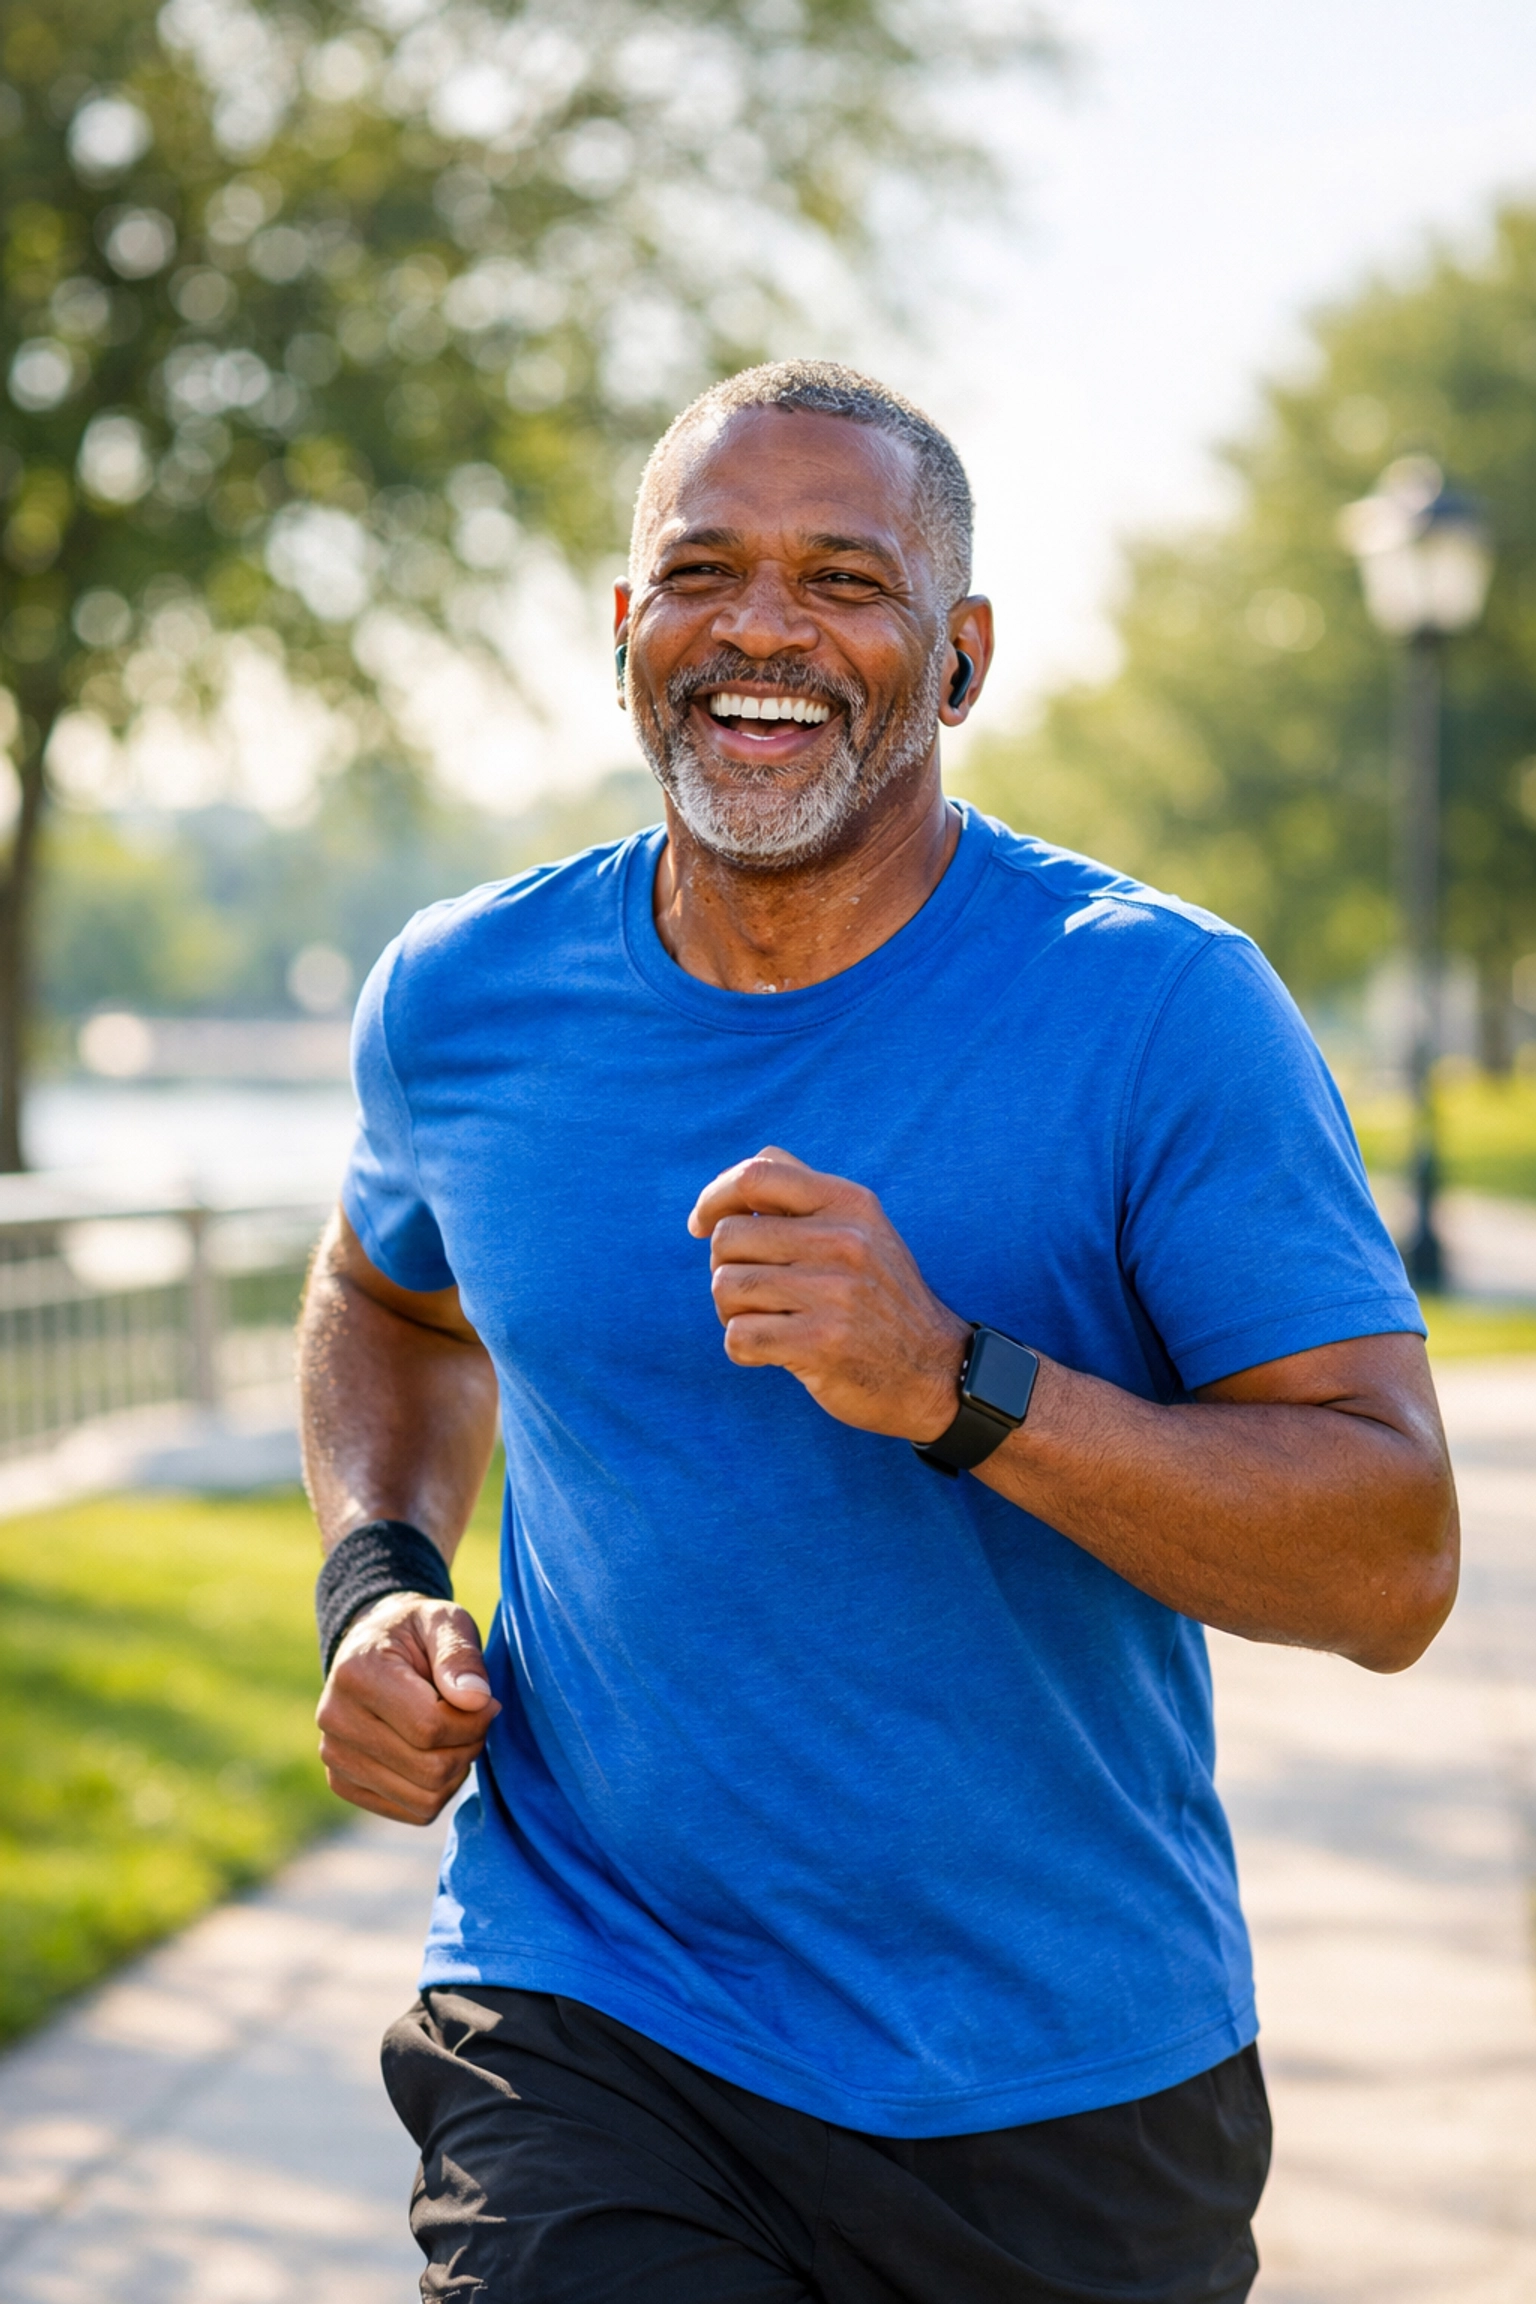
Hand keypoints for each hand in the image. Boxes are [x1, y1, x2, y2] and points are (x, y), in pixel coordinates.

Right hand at [315, 1592, 500, 1825]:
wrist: (373, 1646)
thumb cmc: (416, 1633)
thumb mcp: (444, 1621)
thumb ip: (460, 1655)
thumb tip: (476, 1699)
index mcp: (356, 1674)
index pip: (429, 1726)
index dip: (473, 1721)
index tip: (486, 1700)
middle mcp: (334, 1719)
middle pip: (428, 1769)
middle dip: (468, 1746)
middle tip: (477, 1718)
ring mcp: (334, 1757)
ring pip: (424, 1798)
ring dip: (457, 1771)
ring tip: (457, 1734)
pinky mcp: (343, 1783)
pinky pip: (412, 1812)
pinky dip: (438, 1791)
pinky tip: (436, 1754)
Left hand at [688, 1146, 969, 1440]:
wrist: (936, 1372)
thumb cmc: (879, 1298)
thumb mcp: (861, 1229)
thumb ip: (804, 1196)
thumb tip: (731, 1186)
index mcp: (849, 1204)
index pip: (757, 1175)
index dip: (713, 1197)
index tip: (701, 1225)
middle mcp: (843, 1241)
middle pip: (729, 1237)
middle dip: (726, 1268)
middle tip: (752, 1294)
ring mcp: (834, 1293)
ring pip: (726, 1287)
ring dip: (732, 1312)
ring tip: (767, 1322)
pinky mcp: (821, 1344)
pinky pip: (738, 1336)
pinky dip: (744, 1349)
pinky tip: (773, 1352)